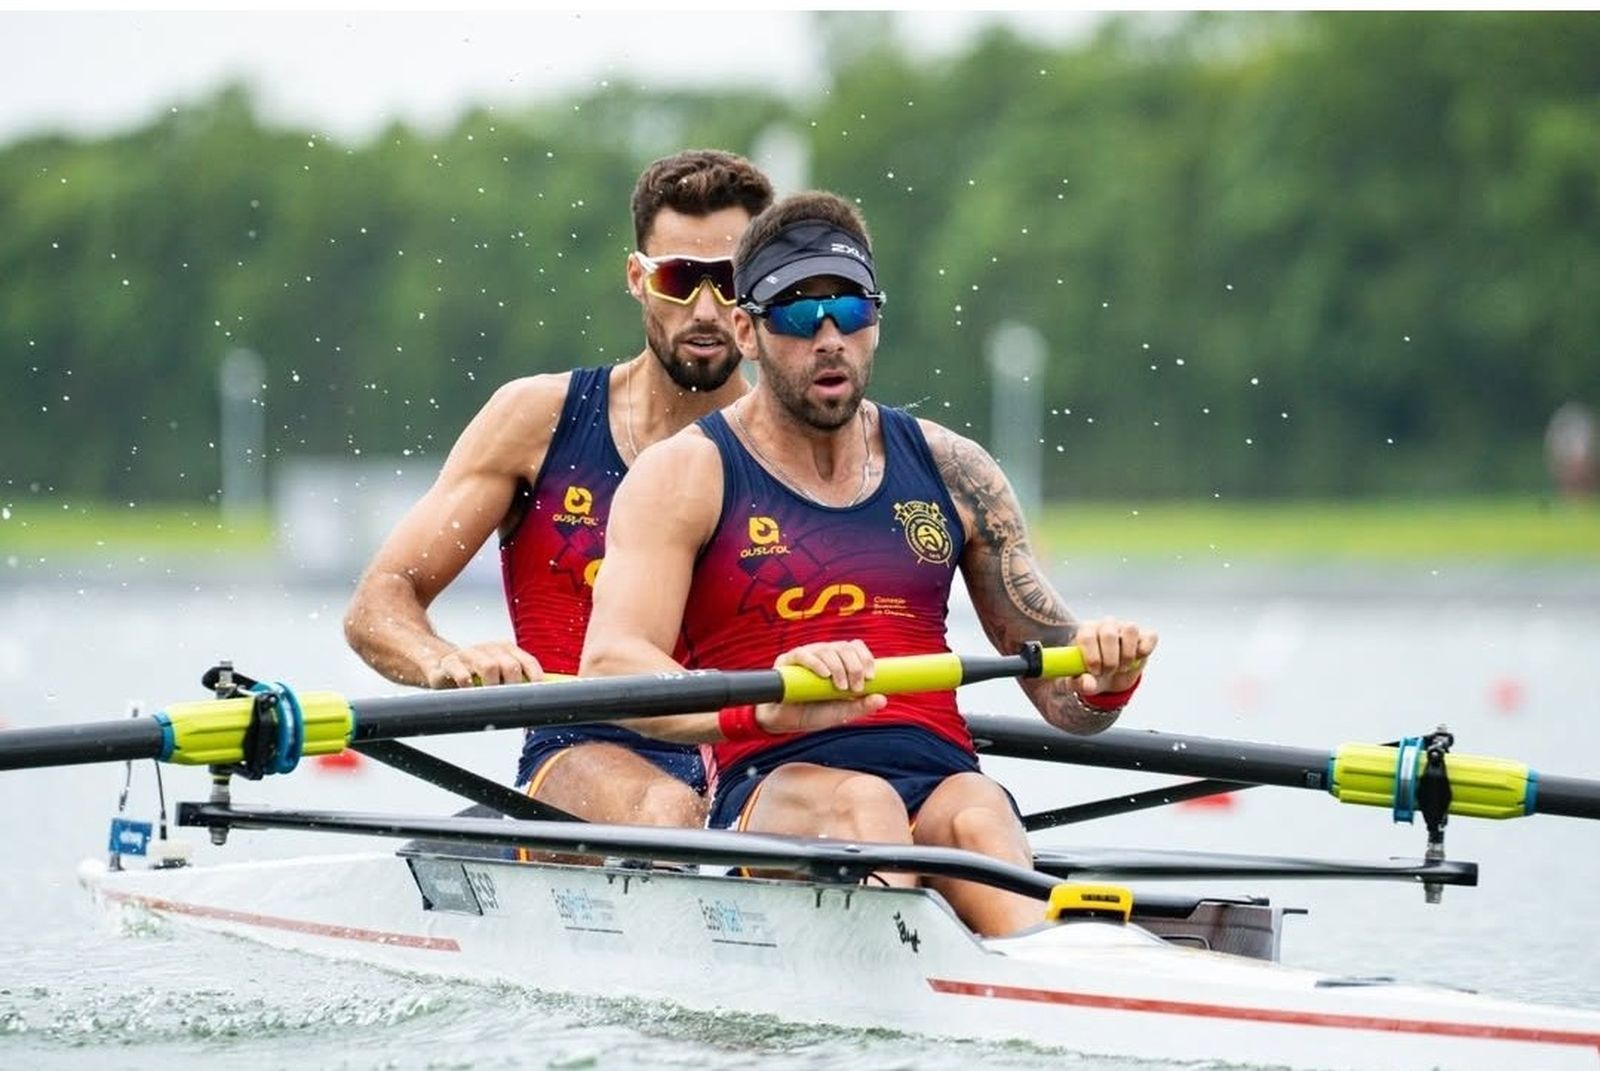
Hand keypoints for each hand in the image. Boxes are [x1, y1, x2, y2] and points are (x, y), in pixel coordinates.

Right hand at [425, 642, 543, 688]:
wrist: (440, 666)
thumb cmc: (475, 673)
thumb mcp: (498, 673)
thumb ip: (520, 681)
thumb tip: (544, 698)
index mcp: (505, 649)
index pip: (528, 662)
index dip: (536, 679)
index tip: (538, 696)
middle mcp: (489, 648)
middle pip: (510, 666)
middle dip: (513, 687)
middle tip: (510, 700)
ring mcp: (469, 654)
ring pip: (489, 667)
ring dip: (492, 686)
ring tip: (489, 696)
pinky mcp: (450, 663)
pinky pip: (463, 676)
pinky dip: (470, 687)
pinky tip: (470, 692)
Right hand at [755, 639, 886, 733]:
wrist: (784, 722)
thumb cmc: (813, 713)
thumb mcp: (841, 712)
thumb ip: (860, 706)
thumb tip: (883, 700)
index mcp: (838, 662)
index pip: (855, 647)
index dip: (865, 657)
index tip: (871, 677)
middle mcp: (824, 654)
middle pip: (844, 647)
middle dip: (855, 666)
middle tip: (856, 688)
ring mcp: (806, 656)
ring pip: (827, 650)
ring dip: (839, 668)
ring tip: (840, 688)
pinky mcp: (788, 661)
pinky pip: (804, 654)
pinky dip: (816, 663)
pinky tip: (824, 675)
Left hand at [1071, 617, 1157, 696]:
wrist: (1109, 678)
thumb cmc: (1091, 674)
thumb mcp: (1079, 681)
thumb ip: (1079, 683)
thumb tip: (1088, 685)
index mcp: (1086, 631)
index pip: (1087, 636)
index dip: (1092, 656)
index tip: (1095, 672)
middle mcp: (1106, 625)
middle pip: (1109, 634)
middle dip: (1110, 660)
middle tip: (1108, 672)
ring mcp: (1126, 628)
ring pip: (1130, 630)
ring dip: (1127, 655)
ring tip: (1122, 666)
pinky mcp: (1144, 635)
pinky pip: (1150, 637)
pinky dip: (1145, 650)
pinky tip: (1137, 659)